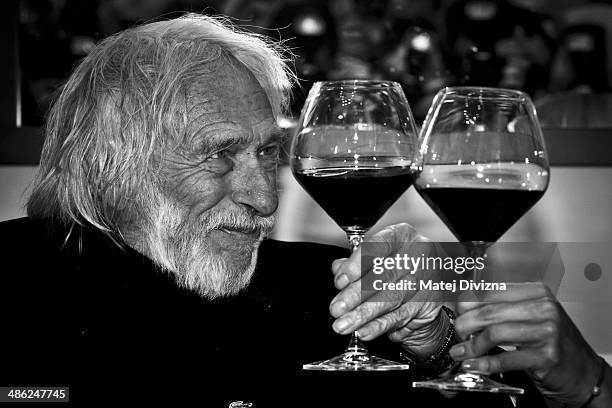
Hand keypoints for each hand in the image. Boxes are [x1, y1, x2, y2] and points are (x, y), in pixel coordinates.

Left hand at [329, 223, 447, 356]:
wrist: (429, 283)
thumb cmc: (397, 265)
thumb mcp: (377, 256)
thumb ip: (356, 261)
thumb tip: (339, 270)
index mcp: (403, 236)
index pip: (378, 247)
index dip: (356, 265)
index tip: (340, 281)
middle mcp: (418, 255)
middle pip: (382, 276)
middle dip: (355, 295)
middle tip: (336, 308)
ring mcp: (425, 280)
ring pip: (389, 300)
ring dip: (363, 315)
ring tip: (344, 324)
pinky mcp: (428, 304)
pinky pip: (399, 317)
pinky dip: (379, 326)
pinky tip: (364, 331)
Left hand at [450, 282, 610, 406]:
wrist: (582, 370)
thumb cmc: (550, 341)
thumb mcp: (527, 316)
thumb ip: (499, 308)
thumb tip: (461, 306)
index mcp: (535, 290)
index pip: (490, 290)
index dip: (466, 302)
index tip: (456, 312)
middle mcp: (543, 306)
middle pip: (488, 311)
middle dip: (465, 325)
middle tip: (458, 335)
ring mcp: (548, 330)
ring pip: (494, 333)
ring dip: (472, 346)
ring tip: (462, 353)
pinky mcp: (547, 355)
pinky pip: (506, 358)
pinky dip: (484, 363)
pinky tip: (474, 365)